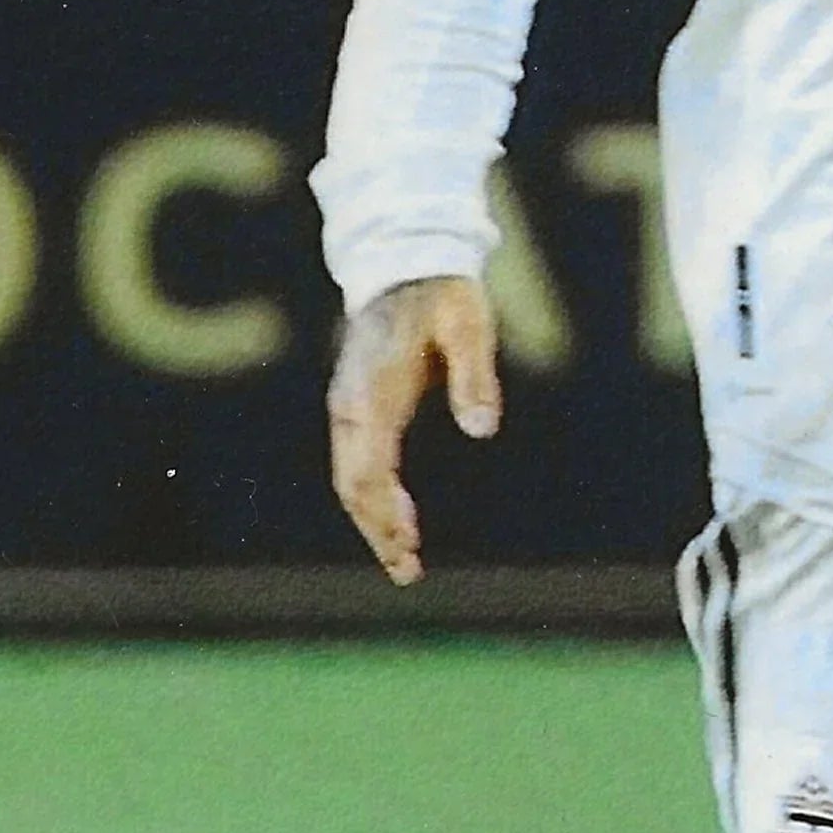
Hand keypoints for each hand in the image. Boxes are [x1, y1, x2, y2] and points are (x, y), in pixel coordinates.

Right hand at [325, 275, 500, 584]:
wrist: (404, 262)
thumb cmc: (442, 294)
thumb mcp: (469, 325)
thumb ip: (474, 375)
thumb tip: (483, 429)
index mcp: (373, 389)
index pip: (370, 462)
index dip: (386, 506)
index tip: (410, 538)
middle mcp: (351, 404)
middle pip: (352, 483)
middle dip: (376, 529)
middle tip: (409, 569)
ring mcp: (350, 408)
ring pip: (349, 480)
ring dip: (372, 523)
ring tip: (404, 564)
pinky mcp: (358, 410)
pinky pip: (357, 467)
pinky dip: (372, 502)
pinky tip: (397, 527)